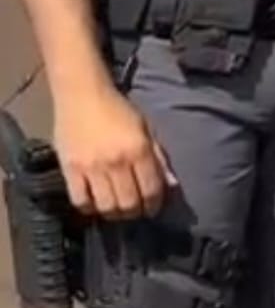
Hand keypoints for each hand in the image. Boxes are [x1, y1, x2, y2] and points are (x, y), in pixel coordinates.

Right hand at [53, 83, 177, 218]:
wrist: (82, 94)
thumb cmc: (118, 109)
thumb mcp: (145, 128)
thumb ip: (158, 157)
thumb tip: (171, 184)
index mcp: (139, 150)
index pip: (151, 190)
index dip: (154, 205)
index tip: (152, 208)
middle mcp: (116, 161)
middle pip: (129, 203)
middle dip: (135, 212)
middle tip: (134, 210)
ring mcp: (91, 167)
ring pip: (106, 207)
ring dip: (113, 213)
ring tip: (115, 208)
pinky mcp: (70, 169)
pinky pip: (80, 201)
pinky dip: (89, 208)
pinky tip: (95, 202)